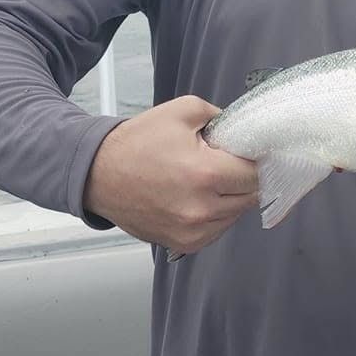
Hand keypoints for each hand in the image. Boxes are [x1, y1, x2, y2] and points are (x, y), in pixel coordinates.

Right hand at [83, 95, 257, 255]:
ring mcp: (192, 231)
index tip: (252, 153)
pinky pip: (217, 230)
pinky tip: (198, 196)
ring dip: (231, 198)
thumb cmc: (136, 143)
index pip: (256, 174)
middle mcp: (201, 209)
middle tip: (228, 163)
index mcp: (205, 174)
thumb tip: (245, 129)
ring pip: (236, 215)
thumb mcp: (183, 111)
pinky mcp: (183, 244)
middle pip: (250, 196)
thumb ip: (222, 116)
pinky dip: (215, 214)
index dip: (257, 160)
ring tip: (207, 179)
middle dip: (244, 178)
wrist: (98, 174)